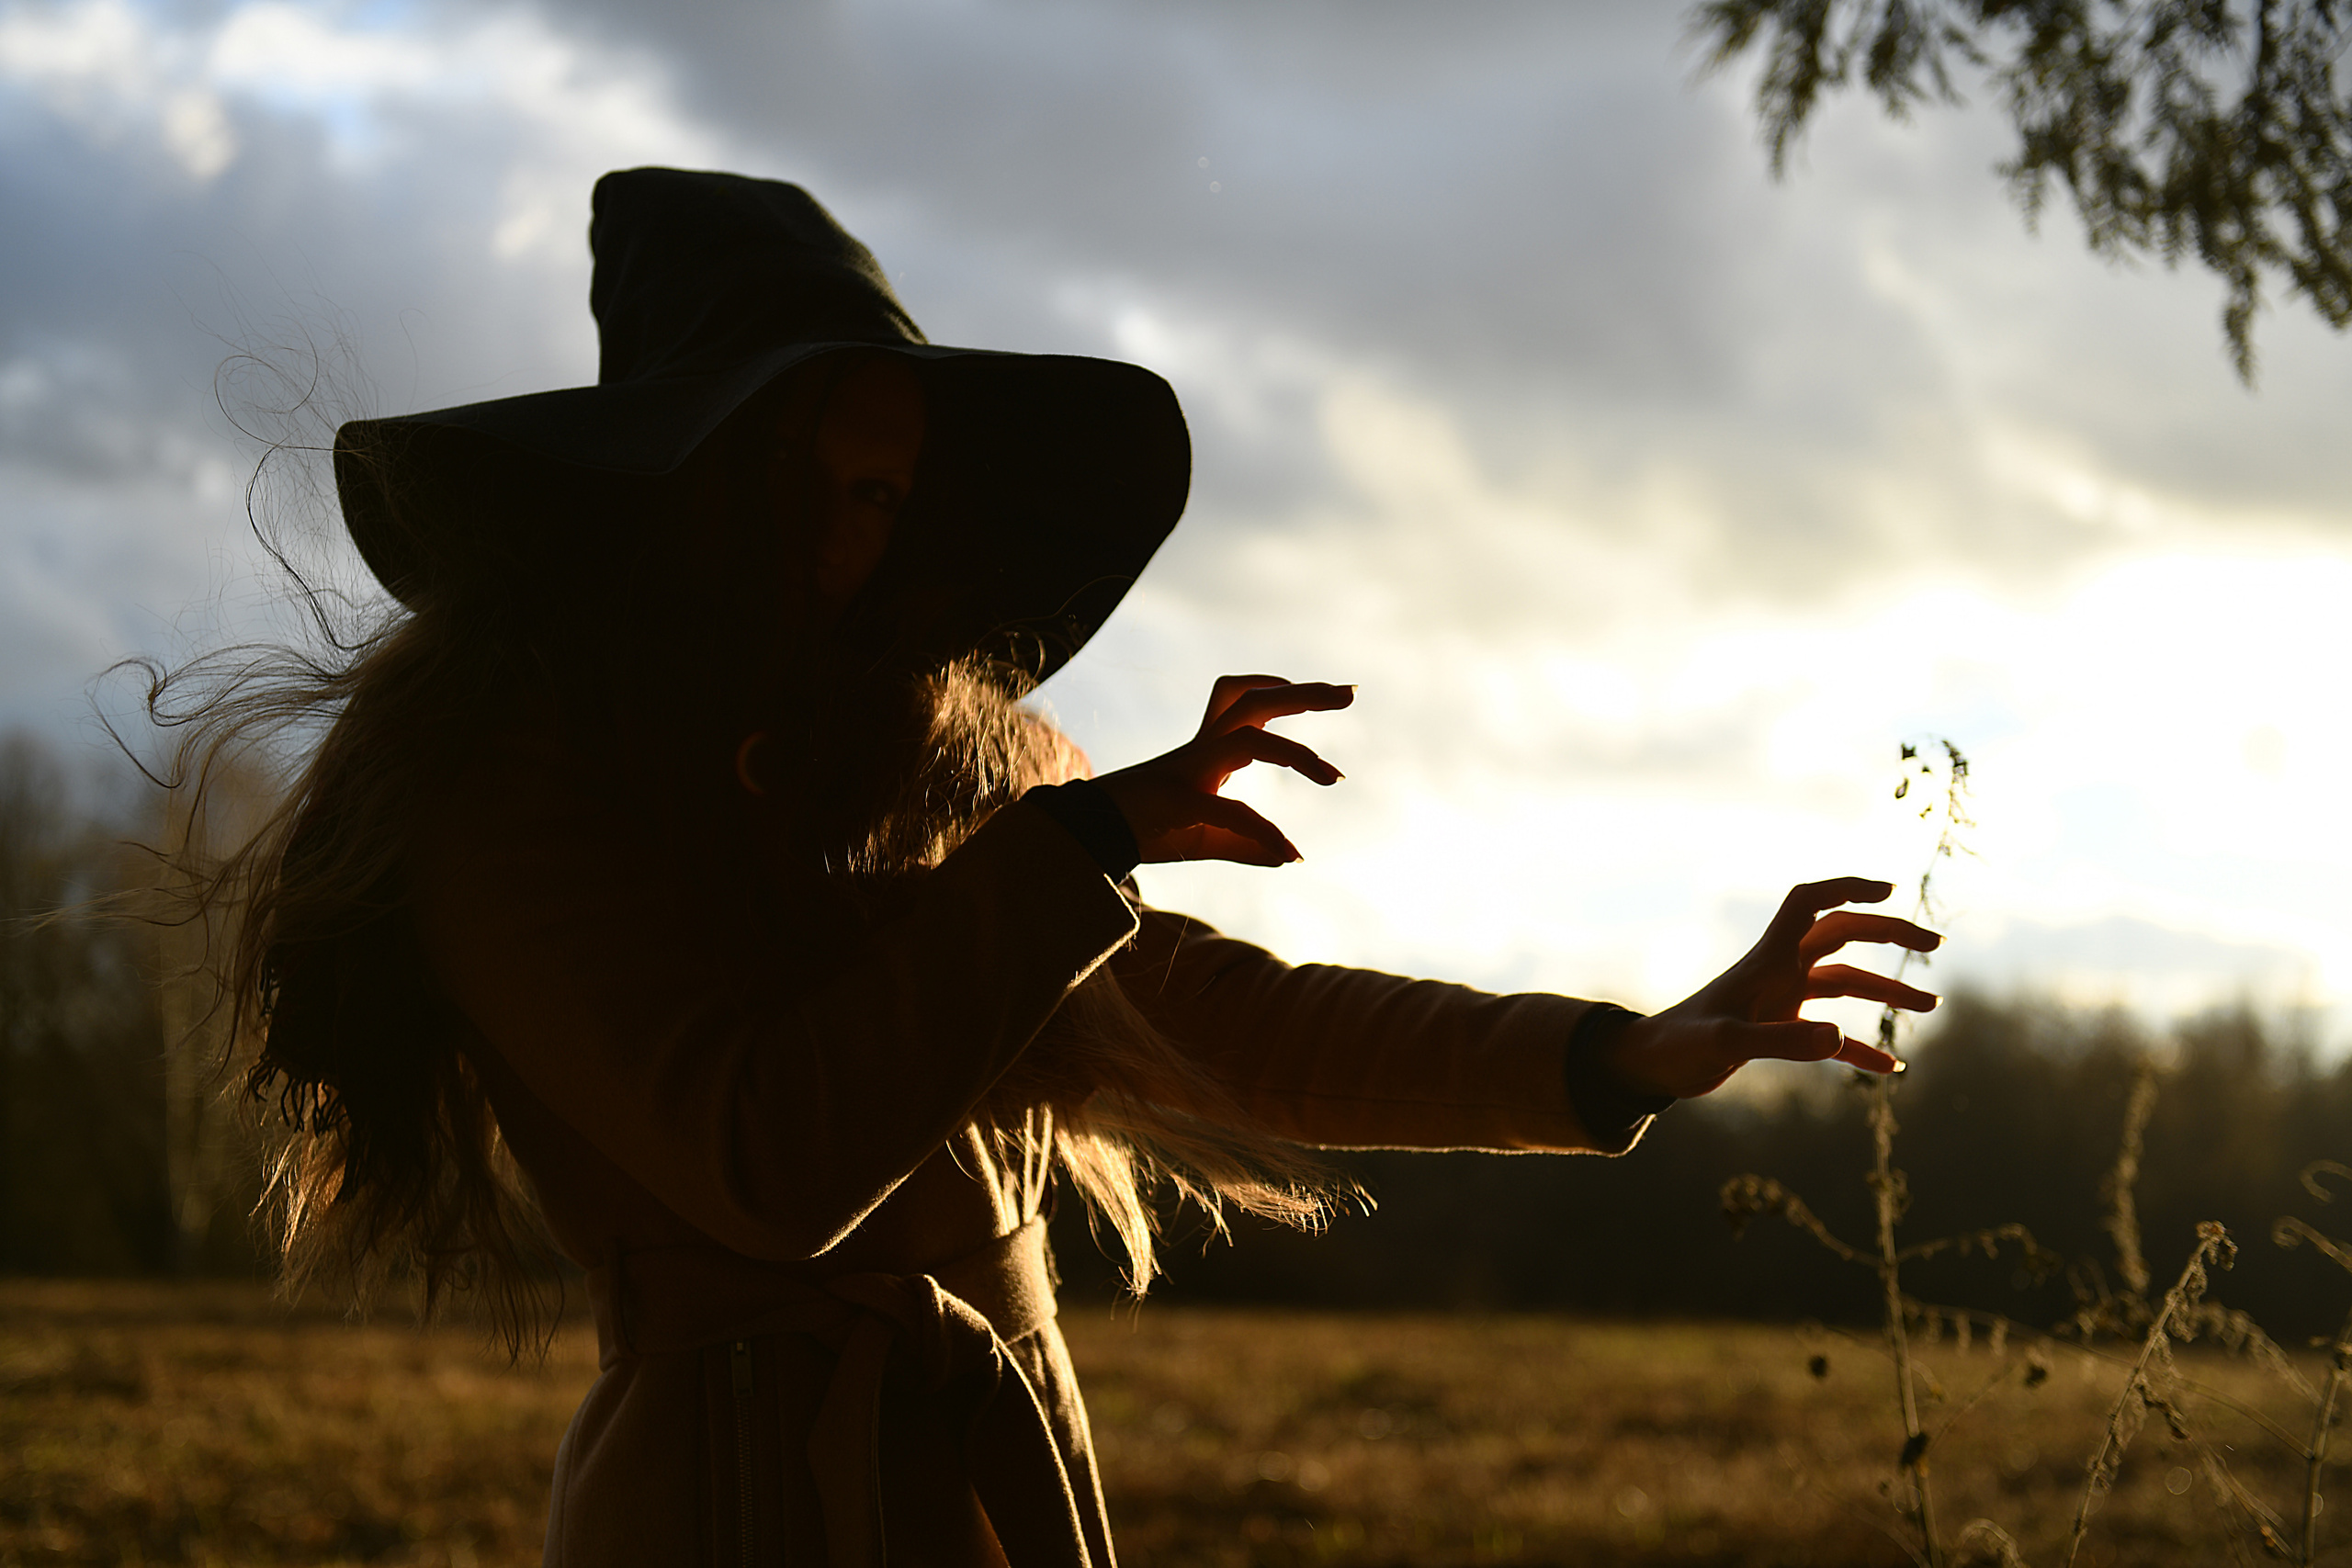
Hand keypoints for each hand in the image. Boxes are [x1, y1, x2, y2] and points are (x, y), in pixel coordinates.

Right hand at [1094, 676, 1353, 866]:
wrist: (1090, 836)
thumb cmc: (1145, 829)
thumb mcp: (1205, 837)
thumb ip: (1247, 843)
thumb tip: (1289, 857)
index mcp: (1207, 749)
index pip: (1248, 702)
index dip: (1289, 693)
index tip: (1337, 696)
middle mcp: (1201, 749)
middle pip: (1253, 701)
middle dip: (1303, 694)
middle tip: (1349, 693)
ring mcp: (1190, 770)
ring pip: (1250, 740)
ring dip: (1296, 755)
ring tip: (1335, 777)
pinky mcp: (1181, 802)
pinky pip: (1232, 812)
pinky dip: (1265, 833)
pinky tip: (1289, 852)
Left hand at [1607, 878, 1939, 1099]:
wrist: (1649, 1067)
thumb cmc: (1677, 1047)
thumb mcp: (1725, 1044)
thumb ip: (1779, 1041)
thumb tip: (1837, 1037)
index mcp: (1767, 960)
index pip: (1810, 903)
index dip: (1847, 888)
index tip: (1891, 890)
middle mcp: (1779, 971)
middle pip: (1843, 935)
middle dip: (1890, 935)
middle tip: (1937, 946)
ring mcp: (1781, 999)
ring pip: (1846, 981)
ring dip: (1888, 991)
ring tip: (1932, 1006)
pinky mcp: (1779, 1030)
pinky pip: (1830, 1034)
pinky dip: (1859, 1048)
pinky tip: (1891, 1068)